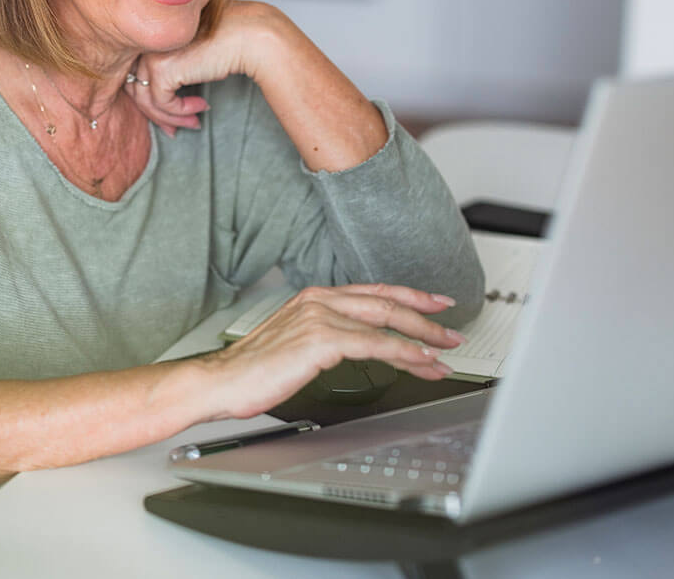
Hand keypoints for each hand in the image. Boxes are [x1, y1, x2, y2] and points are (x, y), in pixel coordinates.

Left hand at [125, 0, 289, 136]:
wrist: (248, 36)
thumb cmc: (228, 41)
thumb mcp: (193, 56)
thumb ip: (174, 70)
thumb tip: (164, 103)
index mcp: (151, 37)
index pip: (137, 75)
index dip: (152, 101)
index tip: (173, 119)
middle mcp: (146, 44)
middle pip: (137, 90)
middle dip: (157, 115)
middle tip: (176, 130)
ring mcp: (151, 55)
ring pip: (147, 101)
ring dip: (171, 118)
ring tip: (194, 122)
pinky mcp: (161, 70)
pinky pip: (162, 104)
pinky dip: (180, 112)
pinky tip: (202, 107)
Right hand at [197, 284, 464, 421]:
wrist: (221, 382)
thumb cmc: (252, 370)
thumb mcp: (296, 345)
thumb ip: (327, 337)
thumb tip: (360, 346)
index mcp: (314, 298)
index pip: (374, 292)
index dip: (410, 296)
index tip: (436, 305)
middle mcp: (319, 300)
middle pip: (387, 302)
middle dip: (426, 319)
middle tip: (453, 333)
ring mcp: (320, 317)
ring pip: (386, 322)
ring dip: (422, 340)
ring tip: (444, 354)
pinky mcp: (321, 340)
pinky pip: (375, 344)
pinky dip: (403, 353)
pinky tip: (420, 362)